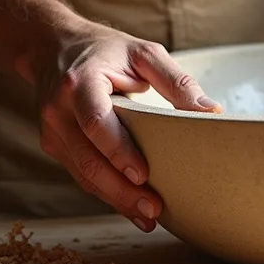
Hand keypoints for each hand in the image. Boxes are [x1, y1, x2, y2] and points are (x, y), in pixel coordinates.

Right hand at [29, 22, 220, 230]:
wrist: (52, 46)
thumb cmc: (105, 51)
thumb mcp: (143, 53)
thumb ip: (177, 81)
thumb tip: (211, 112)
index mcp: (80, 83)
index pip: (95, 121)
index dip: (117, 150)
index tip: (142, 173)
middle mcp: (59, 110)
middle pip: (88, 159)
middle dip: (121, 189)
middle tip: (154, 209)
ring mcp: (53, 131)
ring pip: (83, 174)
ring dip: (115, 199)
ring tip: (149, 217)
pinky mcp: (55, 146)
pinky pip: (82, 175)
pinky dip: (107, 194)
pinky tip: (131, 207)